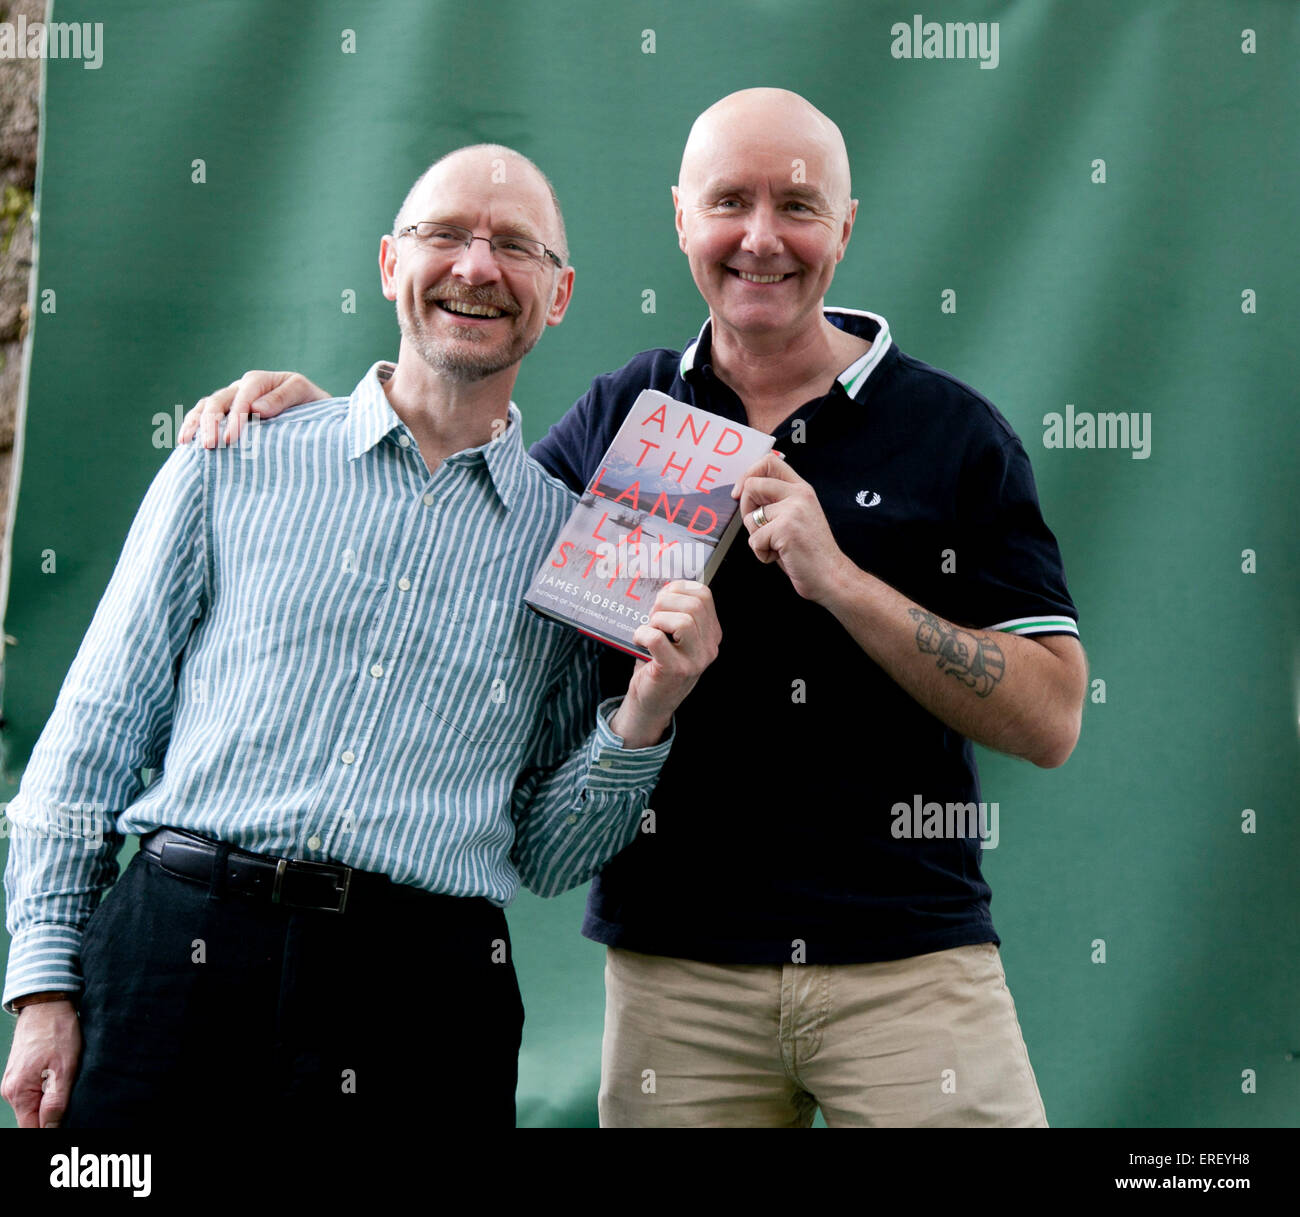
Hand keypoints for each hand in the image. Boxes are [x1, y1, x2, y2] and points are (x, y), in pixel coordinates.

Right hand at [1, 1000, 80, 1127]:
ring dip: (52, 1104)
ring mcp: (14, 1082)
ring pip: (34, 1106)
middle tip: (74, 1104)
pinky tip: (62, 1080)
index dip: (51, 1130)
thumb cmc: (57, 1031)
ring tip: (69, 1087)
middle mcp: (11, 1091)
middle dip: (53, 1118)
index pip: (32, 1129)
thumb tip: (50, 1129)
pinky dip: (49, 1092)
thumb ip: (56, 1102)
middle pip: (32, 1119)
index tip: (69, 1121)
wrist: (47, 1004)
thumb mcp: (65, 1068)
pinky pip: (34, 1093)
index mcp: (18, 1093)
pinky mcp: (21, 1073)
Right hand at [178, 371, 329, 447]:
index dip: (235, 418)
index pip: (243, 398)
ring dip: (196, 424)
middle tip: (209, 446)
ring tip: (188, 443)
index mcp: (260, 381)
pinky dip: (192, 425)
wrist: (317, 411)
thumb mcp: (306, 396)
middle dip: (212, 423)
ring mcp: (232, 399)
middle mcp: (241, 388)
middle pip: (218, 401)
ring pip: (206, 406)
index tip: (231, 439)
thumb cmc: (313, 404)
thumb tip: (255, 409)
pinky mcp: (227, 413)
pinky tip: (185, 442)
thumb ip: (283, 399)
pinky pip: (203, 415)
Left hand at [611, 581, 721, 747]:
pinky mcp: (674, 670)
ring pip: (683, 621)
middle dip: (665, 603)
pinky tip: (638, 640)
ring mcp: (694, 660)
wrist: (651, 702)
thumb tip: (662, 585)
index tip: (662, 597)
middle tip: (652, 615)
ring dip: (656, 619)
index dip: (679, 588)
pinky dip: (642, 633)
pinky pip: (657, 639)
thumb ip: (675, 611)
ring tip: (648, 629)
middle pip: (694, 605)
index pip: (705, 595)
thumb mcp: (674, 636)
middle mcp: (709, 647)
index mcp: (711, 633)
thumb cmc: (658, 662)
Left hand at [734, 452, 852, 603]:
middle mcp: (799, 495)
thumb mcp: (797, 516)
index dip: (748, 474)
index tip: (740, 492)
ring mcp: (793, 510)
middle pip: (751, 485)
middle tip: (760, 529)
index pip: (769, 462)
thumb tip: (744, 492)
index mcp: (801, 489)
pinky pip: (754, 540)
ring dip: (757, 537)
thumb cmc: (811, 553)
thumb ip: (777, 501)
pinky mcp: (785, 529)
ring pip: (750, 517)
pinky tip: (781, 556)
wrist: (831, 576)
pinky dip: (762, 554)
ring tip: (778, 546)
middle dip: (746, 510)